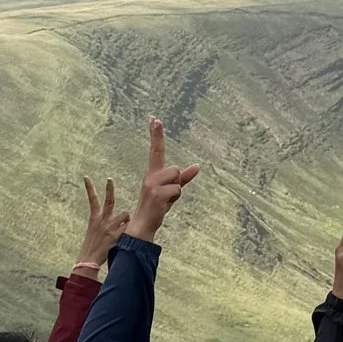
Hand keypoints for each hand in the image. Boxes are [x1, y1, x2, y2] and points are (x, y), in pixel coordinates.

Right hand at [72, 175, 124, 274]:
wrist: (89, 260)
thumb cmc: (94, 246)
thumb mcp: (96, 231)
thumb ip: (107, 222)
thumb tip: (124, 215)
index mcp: (94, 218)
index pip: (92, 200)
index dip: (89, 188)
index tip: (86, 177)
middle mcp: (101, 220)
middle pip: (108, 201)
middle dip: (109, 189)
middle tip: (109, 179)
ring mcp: (109, 226)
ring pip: (125, 214)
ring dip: (127, 219)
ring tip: (123, 228)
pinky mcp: (116, 234)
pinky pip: (128, 227)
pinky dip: (130, 230)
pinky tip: (127, 236)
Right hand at [126, 119, 198, 244]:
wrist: (145, 223)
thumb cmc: (158, 206)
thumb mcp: (173, 190)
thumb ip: (184, 178)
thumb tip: (197, 166)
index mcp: (153, 173)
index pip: (156, 150)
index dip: (156, 134)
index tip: (154, 118)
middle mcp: (151, 176)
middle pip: (175, 169)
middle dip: (177, 182)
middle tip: (166, 195)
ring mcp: (152, 184)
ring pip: (177, 178)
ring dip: (176, 191)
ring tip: (165, 200)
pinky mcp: (156, 193)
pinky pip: (177, 189)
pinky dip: (175, 198)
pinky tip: (164, 205)